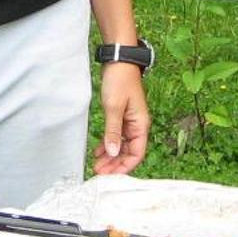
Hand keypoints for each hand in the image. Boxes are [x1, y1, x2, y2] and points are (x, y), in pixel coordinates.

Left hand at [92, 61, 148, 175]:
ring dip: (110, 156)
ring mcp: (129, 121)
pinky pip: (116, 136)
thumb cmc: (120, 81)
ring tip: (97, 165)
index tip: (110, 174)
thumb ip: (113, 132)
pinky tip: (98, 151)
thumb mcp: (114, 108)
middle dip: (115, 164)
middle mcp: (137, 126)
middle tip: (99, 172)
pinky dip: (108, 144)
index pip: (136, 154)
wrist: (118, 61)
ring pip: (121, 145)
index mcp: (140, 125)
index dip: (124, 166)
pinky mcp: (121, 116)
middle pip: (128, 152)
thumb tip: (113, 153)